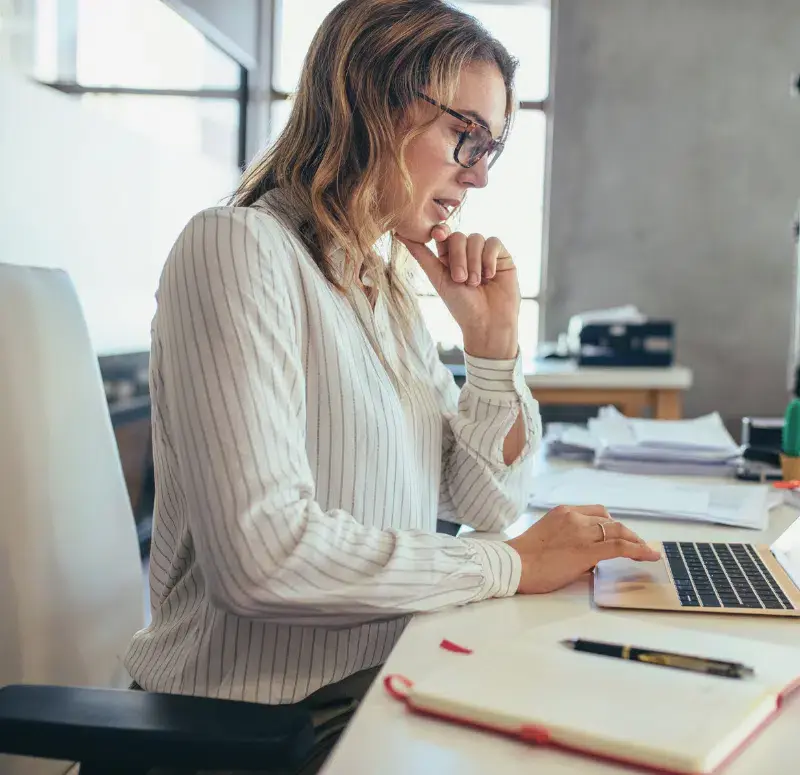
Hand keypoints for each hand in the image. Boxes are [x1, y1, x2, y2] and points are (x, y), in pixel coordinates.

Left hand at [397, 223, 519, 359]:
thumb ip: (422, 256)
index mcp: (448, 258)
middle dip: (458, 257)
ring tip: (475, 283)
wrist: (488, 323)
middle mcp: (466, 253)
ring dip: (474, 262)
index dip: (440, 231)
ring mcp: (484, 254)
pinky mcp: (502, 256)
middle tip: (460, 279)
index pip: (443, 235)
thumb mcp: (438, 279)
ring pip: (476, 238)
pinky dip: (489, 258)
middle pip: (459, 236)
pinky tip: (489, 276)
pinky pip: (493, 243)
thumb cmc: (461, 306)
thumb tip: (399, 234)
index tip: (438, 235)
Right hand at [506, 505, 660, 593]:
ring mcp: (581, 532)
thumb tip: (589, 562)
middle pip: (610, 521)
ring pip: (618, 532)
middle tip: (638, 545)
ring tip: (647, 552)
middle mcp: (574, 517)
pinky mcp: (586, 551)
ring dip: (635, 542)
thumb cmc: (524, 558)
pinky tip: (649, 556)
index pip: (597, 512)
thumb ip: (569, 542)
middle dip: (627, 534)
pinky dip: (638, 550)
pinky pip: (620, 547)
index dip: (612, 524)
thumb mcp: (548, 539)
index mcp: (563, 512)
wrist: (513, 564)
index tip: (620, 534)